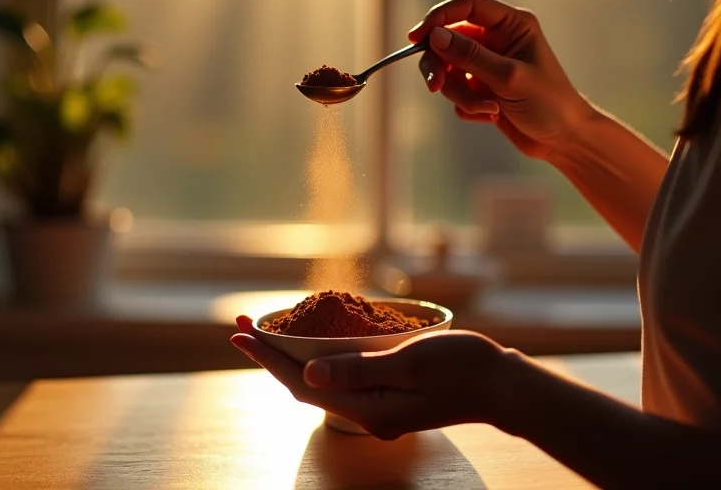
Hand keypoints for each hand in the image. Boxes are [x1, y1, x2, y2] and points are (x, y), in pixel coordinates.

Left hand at [231, 316, 508, 439]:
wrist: (500, 384)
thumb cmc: (461, 367)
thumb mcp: (408, 362)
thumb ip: (357, 368)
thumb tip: (307, 375)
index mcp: (368, 408)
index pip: (301, 383)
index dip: (267, 358)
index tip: (239, 334)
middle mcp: (366, 413)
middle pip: (303, 384)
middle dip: (269, 355)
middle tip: (241, 327)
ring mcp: (377, 406)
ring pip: (319, 382)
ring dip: (289, 357)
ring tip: (265, 333)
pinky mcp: (387, 394)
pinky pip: (339, 378)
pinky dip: (316, 360)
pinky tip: (311, 345)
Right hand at [409, 0, 593, 159]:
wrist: (564, 140)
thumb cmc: (549, 103)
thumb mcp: (509, 77)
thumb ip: (470, 55)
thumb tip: (434, 36)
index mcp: (511, 25)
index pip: (466, 6)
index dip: (438, 17)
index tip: (416, 38)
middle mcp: (496, 40)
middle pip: (448, 40)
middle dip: (441, 66)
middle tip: (435, 86)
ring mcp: (486, 64)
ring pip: (449, 70)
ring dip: (460, 94)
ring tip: (487, 110)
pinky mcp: (480, 88)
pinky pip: (455, 92)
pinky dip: (468, 106)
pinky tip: (493, 116)